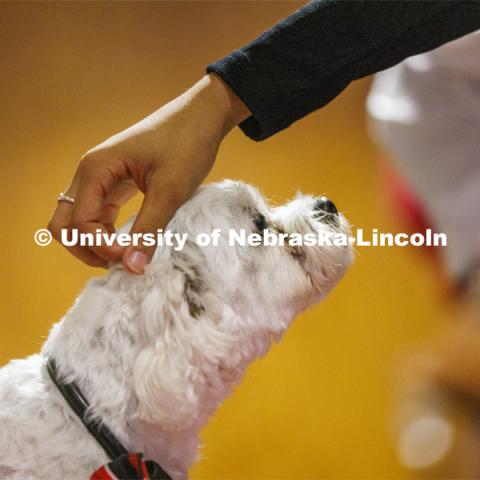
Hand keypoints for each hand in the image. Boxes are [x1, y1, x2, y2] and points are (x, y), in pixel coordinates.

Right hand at [47, 74, 249, 272]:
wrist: (201, 117)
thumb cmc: (186, 146)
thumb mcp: (169, 191)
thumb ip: (148, 230)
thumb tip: (132, 268)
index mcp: (96, 169)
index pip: (79, 222)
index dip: (101, 247)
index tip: (132, 258)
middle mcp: (90, 172)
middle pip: (65, 223)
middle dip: (86, 248)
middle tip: (121, 262)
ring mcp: (100, 177)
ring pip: (78, 219)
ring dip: (95, 242)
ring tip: (126, 256)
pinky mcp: (115, 182)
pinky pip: (98, 213)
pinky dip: (106, 232)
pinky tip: (128, 242)